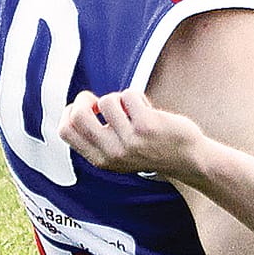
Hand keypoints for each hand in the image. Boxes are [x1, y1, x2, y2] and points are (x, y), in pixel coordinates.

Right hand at [60, 88, 206, 180]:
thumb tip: (75, 108)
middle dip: (86, 98)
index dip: (70, 112)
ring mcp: (129, 140)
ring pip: (107, 101)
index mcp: (100, 159)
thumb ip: (97, 139)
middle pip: (79, 115)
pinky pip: (129, 95)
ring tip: (131, 108)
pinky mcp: (146, 125)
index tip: (85, 107)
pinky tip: (146, 108)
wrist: (187, 159)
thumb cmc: (151, 150)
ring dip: (119, 98)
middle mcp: (111, 152)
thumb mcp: (117, 155)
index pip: (65, 131)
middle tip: (101, 100)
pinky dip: (136, 96)